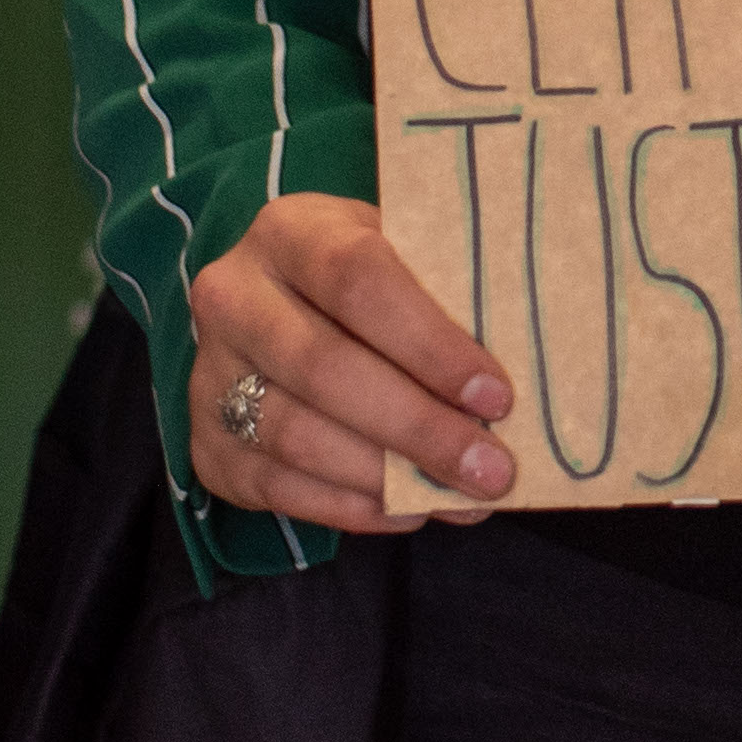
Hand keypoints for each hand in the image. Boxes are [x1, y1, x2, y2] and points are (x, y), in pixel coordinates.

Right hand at [189, 194, 519, 530]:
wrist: (273, 304)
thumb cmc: (368, 275)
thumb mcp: (401, 249)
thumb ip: (449, 283)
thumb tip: (533, 351)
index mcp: (290, 231)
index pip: (358, 279)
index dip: (429, 342)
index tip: (497, 394)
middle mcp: (233, 299)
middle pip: (326, 367)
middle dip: (420, 426)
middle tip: (494, 467)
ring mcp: (209, 376)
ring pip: (298, 436)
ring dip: (390, 478)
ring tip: (468, 498)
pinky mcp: (208, 447)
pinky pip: (281, 490)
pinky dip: (354, 508)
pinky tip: (413, 510)